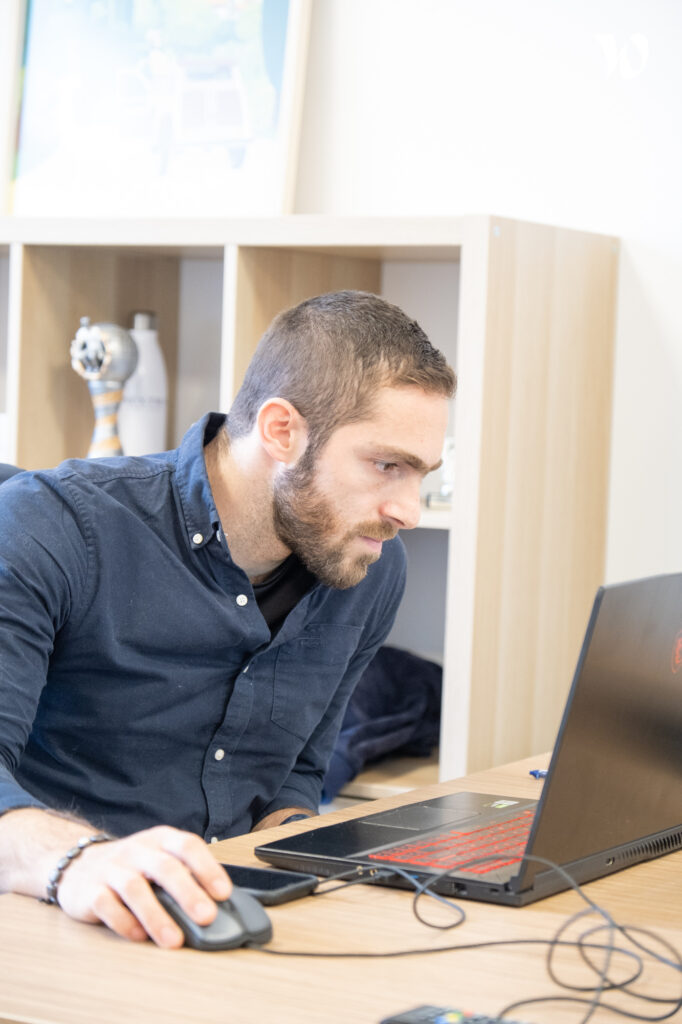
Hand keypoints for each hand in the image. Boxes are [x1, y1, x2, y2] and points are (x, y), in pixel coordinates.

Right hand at [56, 825, 231, 946]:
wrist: (79, 865)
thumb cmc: (131, 866)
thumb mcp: (158, 859)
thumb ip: (183, 876)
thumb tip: (216, 906)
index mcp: (160, 839)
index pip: (188, 846)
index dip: (208, 868)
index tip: (224, 892)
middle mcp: (137, 850)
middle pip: (165, 867)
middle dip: (188, 893)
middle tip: (207, 917)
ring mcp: (112, 869)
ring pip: (135, 888)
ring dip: (157, 916)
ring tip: (174, 940)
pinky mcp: (90, 891)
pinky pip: (107, 905)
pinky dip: (125, 922)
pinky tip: (139, 936)